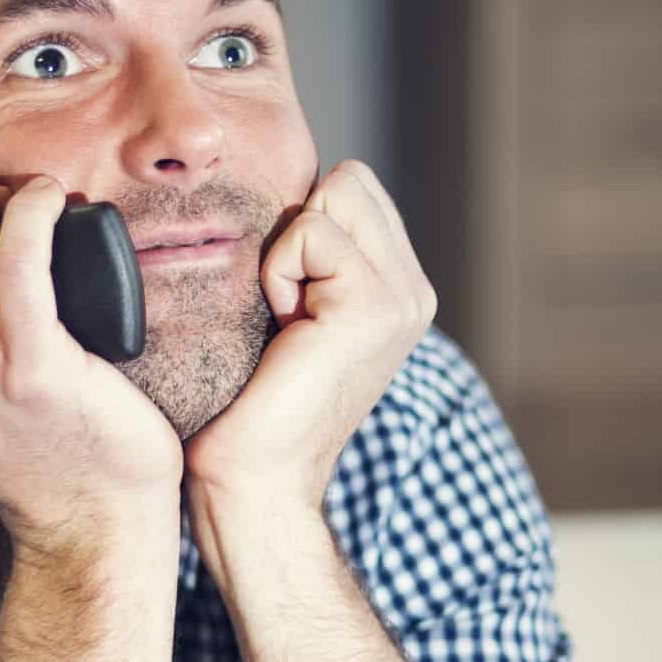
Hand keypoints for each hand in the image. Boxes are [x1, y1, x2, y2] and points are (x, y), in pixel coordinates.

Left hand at [183, 159, 436, 516]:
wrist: (257, 482)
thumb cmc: (248, 406)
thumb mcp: (288, 313)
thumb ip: (307, 256)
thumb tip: (280, 197)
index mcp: (399, 289)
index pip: (352, 189)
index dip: (301, 226)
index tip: (284, 303)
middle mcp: (413, 290)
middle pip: (350, 180)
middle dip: (299, 228)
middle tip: (284, 310)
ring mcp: (403, 297)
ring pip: (336, 193)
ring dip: (288, 250)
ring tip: (284, 320)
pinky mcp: (375, 304)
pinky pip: (310, 230)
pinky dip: (278, 272)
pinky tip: (283, 330)